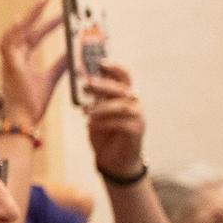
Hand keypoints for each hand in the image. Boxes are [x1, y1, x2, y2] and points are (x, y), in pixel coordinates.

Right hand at [0, 0, 67, 126]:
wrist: (24, 118)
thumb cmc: (33, 103)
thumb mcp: (52, 79)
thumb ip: (61, 64)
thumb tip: (74, 52)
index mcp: (21, 60)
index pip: (34, 36)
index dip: (46, 24)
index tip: (61, 15)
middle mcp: (13, 57)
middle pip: (24, 29)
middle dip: (36, 12)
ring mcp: (9, 60)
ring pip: (15, 31)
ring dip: (28, 16)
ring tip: (42, 2)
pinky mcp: (9, 64)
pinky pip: (10, 41)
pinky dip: (17, 29)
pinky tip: (26, 18)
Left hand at [82, 61, 146, 179]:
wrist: (113, 159)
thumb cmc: (104, 133)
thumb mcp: (96, 113)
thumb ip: (94, 99)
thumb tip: (84, 81)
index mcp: (125, 96)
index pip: (125, 77)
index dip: (115, 68)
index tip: (100, 63)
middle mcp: (134, 104)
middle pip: (122, 90)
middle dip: (103, 85)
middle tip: (86, 85)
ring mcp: (138, 117)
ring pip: (122, 107)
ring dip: (102, 107)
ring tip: (85, 111)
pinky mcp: (136, 132)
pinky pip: (121, 123)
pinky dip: (105, 123)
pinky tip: (91, 125)